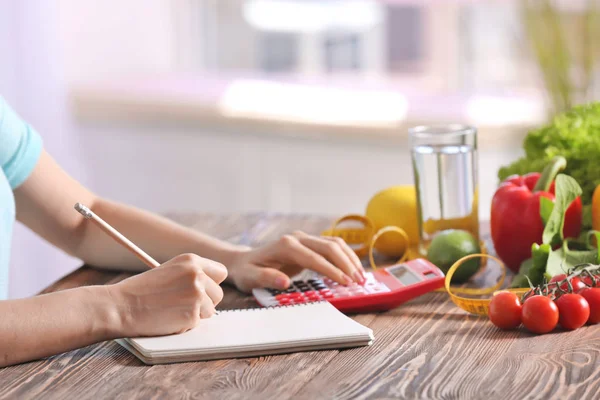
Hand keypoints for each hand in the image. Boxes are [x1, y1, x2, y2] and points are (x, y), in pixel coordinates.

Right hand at [108, 253, 227, 336]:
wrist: (121, 307)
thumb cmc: (140, 291)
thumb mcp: (169, 271)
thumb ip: (190, 276)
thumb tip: (211, 290)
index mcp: (191, 260)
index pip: (221, 272)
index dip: (212, 283)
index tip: (204, 290)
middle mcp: (197, 275)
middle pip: (218, 294)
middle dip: (206, 302)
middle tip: (183, 304)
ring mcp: (196, 295)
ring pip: (211, 311)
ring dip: (195, 315)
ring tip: (172, 310)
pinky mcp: (192, 315)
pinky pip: (197, 324)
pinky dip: (185, 325)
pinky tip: (167, 318)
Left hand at [225, 231, 364, 292]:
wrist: (244, 262)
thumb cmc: (247, 272)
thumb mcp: (250, 278)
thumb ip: (266, 278)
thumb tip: (284, 281)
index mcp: (286, 245)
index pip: (314, 258)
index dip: (331, 270)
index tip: (345, 282)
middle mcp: (298, 238)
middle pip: (329, 247)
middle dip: (346, 264)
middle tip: (359, 282)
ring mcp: (305, 239)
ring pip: (335, 244)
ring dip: (350, 260)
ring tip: (360, 278)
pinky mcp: (310, 244)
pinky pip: (333, 247)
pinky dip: (346, 257)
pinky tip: (353, 270)